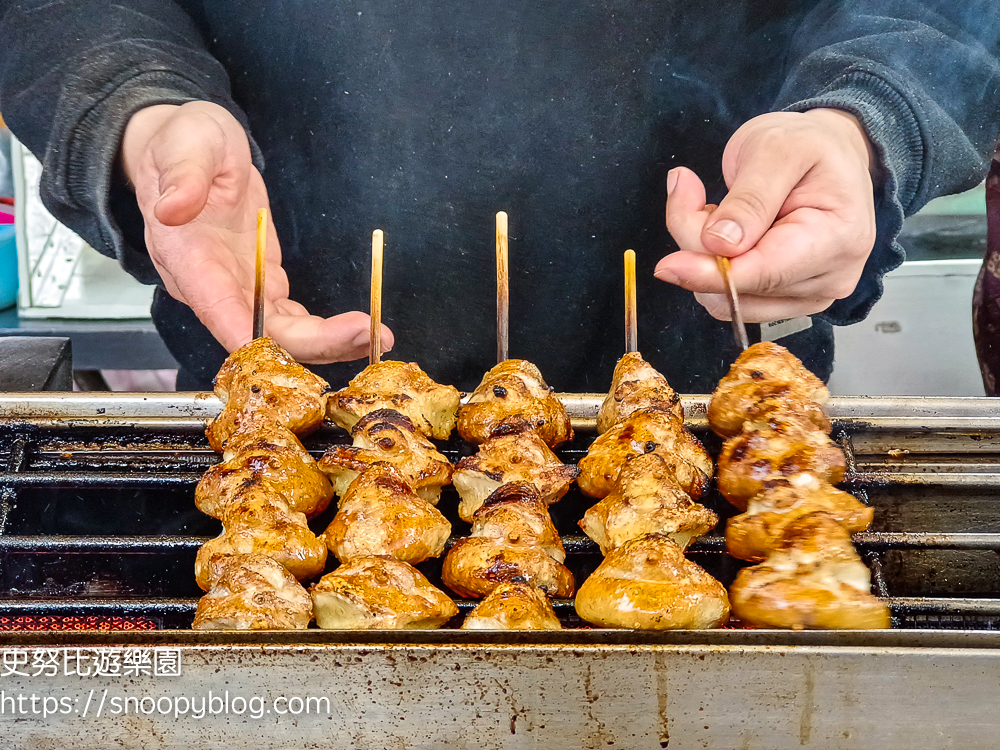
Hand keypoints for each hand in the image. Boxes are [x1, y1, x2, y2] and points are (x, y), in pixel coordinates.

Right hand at [120, 101, 392, 362]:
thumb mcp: (186, 145)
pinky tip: (361, 332)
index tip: (303, 349)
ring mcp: (239, 290)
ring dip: (330, 343)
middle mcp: (211, 288)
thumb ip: (183, 176)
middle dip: (317, 342)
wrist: (188, 148)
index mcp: (187, 259)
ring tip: (378, 337)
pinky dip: (326, 331)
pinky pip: (293, 322)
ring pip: (283, 335)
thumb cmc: (184, 144)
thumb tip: (172, 207)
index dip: (257, 339)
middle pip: (263, 336)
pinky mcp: (262, 286)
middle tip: (369, 334)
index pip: (221, 313)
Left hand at [654, 109, 876, 321]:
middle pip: (739, 286)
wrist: (830, 154)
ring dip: (701, 256)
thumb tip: (719, 245)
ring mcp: (807, 296)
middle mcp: (830, 279)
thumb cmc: (809, 146)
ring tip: (716, 208)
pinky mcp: (784, 301)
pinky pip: (728, 299)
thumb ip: (749, 198)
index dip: (710, 272)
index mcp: (838, 238)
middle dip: (699, 243)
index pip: (765, 273)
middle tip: (689, 190)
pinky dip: (710, 267)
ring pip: (725, 299)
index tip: (668, 266)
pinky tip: (722, 232)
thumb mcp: (778, 149)